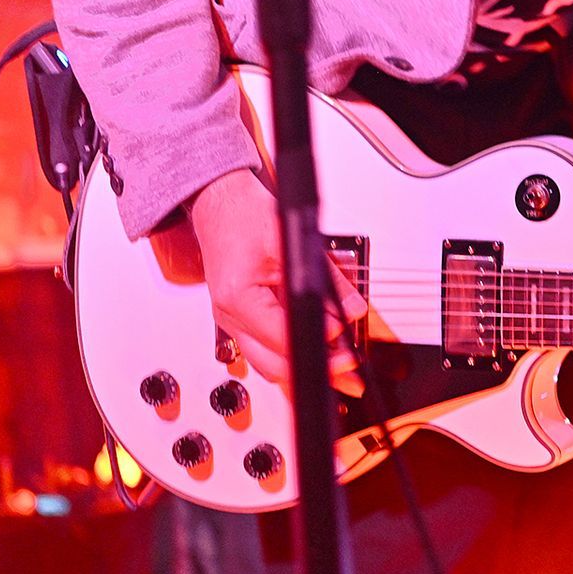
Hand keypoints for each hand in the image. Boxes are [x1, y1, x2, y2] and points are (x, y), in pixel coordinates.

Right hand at [187, 168, 367, 391]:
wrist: (220, 204)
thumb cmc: (245, 216)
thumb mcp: (294, 243)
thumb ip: (327, 280)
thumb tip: (352, 309)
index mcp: (237, 298)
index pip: (281, 338)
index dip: (317, 343)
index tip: (345, 346)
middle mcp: (229, 317)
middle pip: (273, 364)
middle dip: (314, 369)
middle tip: (349, 369)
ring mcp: (232, 321)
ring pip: (268, 363)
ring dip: (303, 366)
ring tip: (339, 368)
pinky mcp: (240, 319)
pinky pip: (266, 347)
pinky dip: (291, 352)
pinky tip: (315, 351)